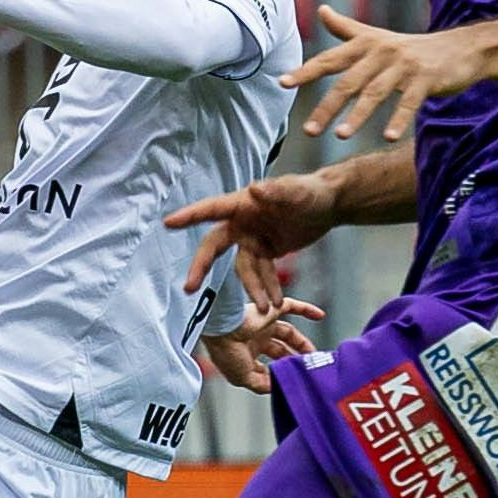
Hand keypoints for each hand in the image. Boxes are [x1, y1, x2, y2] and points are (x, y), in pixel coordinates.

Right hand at [166, 173, 341, 312]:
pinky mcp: (266, 251)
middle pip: (214, 246)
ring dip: (254, 288)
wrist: (329, 205)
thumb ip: (276, 191)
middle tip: (189, 287)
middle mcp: (242, 222)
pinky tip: (276, 303)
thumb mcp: (296, 192)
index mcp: (242, 204)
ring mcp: (252, 239)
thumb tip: (254, 190)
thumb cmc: (310, 192)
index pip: (211, 209)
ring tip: (267, 308)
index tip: (168, 223)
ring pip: (244, 269)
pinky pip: (262, 274)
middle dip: (202, 267)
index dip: (189, 216)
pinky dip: (268, 287)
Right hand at [202, 297, 323, 394]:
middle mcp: (255, 338)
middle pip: (281, 350)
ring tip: (315, 354)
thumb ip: (261, 384)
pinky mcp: (271, 309)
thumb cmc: (226, 353)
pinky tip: (320, 316)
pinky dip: (307, 310)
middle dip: (294, 359)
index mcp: (247, 354)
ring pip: (289, 332)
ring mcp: (264, 323)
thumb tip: (277, 387)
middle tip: (308, 368)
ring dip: (303, 343)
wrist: (222, 331)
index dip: (279, 373)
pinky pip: (292, 305)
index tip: (291, 380)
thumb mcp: (243, 377)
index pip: (268, 365)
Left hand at [282, 7, 486, 142]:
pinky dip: (399, 119)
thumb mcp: (377, 36)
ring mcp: (405, 66)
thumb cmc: (412, 47)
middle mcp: (382, 53)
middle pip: (349, 82)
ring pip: (376, 93)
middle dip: (327, 106)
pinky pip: (410, 102)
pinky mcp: (426, 79)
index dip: (306, 71)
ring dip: (357, 115)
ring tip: (340, 135)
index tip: (283, 83)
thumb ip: (346, 28)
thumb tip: (322, 10)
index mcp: (366, 45)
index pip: (330, 59)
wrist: (460, 48)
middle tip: (308, 130)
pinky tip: (389, 137)